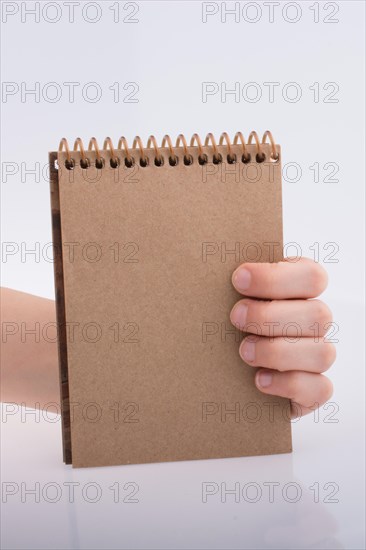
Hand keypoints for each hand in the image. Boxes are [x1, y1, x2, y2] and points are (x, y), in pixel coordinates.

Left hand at [230, 257, 334, 417]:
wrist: (221, 368)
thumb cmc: (226, 321)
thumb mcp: (227, 295)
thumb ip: (230, 280)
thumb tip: (202, 252)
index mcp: (300, 289)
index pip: (311, 276)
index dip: (277, 277)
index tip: (238, 279)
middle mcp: (315, 321)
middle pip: (318, 315)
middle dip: (271, 316)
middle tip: (235, 317)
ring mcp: (317, 356)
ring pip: (322, 353)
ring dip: (278, 351)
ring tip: (244, 351)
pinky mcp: (313, 389)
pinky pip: (319, 389)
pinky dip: (288, 384)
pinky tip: (259, 379)